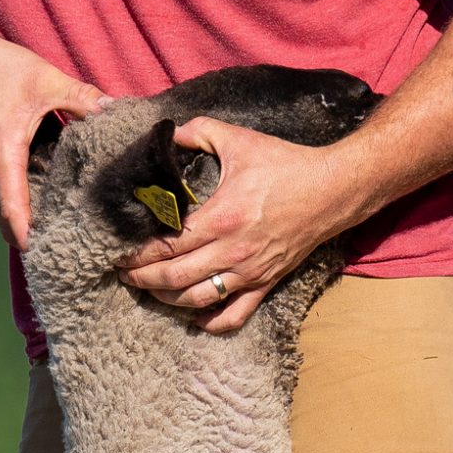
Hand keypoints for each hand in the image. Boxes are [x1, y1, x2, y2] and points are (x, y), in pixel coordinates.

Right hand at [0, 30, 110, 249]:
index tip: (46, 253)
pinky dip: (15, 209)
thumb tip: (113, 111)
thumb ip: (82, 98)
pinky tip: (40, 208)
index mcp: (3, 153)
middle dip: (28, 238)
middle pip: (4, 220)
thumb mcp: (46, 79)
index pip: (12, 207)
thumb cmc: (1, 70)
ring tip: (54, 234)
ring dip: (21, 225)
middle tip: (62, 250)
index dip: (27, 234)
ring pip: (0, 211)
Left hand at [118, 117, 376, 332]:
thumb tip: (168, 132)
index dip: (137, 254)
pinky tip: (191, 315)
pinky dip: (208, 321)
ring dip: (166, 300)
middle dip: (143, 280)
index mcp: (222, 217)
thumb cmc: (286, 164)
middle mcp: (233, 251)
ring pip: (196, 300)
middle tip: (124, 274)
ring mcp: (249, 272)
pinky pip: (232, 316)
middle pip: (174, 279)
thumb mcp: (241, 140)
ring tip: (149, 290)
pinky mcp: (264, 284)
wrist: (334, 189)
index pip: (167, 245)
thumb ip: (200, 131)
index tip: (119, 254)